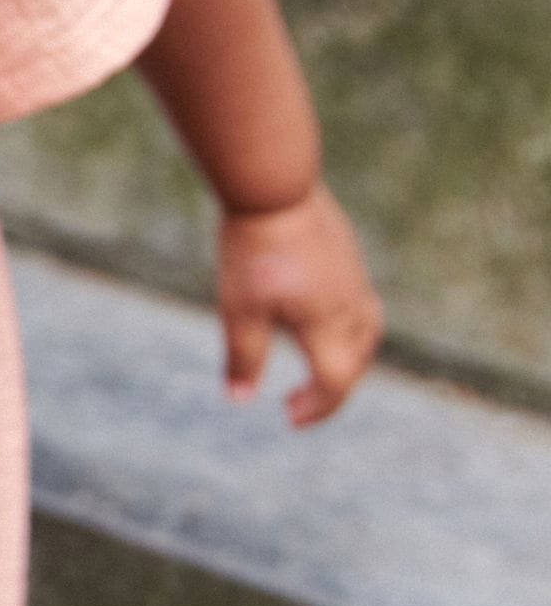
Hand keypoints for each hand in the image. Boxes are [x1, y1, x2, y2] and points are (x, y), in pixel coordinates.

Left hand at [217, 184, 382, 427]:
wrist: (274, 187)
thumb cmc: (253, 250)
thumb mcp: (239, 310)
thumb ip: (243, 357)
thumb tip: (240, 400)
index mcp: (327, 325)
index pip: (336, 383)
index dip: (316, 408)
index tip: (289, 417)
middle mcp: (349, 305)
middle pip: (356, 362)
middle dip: (332, 389)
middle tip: (298, 402)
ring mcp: (353, 278)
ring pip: (366, 332)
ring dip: (347, 359)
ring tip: (319, 367)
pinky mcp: (348, 256)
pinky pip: (361, 304)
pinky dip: (348, 329)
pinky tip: (318, 319)